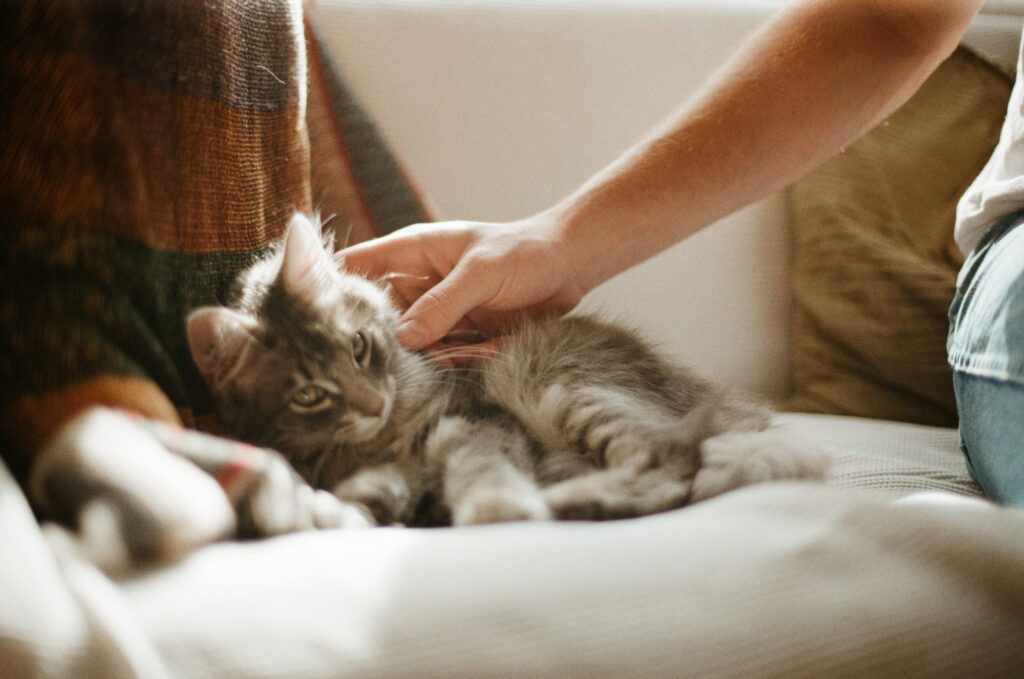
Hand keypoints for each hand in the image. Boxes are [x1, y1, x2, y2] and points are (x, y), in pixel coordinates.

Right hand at [340, 217, 585, 351]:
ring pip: (411, 344)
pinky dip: (457, 363)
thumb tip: (405, 338)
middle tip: (378, 366)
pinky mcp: (461, 336)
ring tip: (435, 368)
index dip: (333, 287)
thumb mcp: (481, 273)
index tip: (317, 317)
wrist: (570, 266)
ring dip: (423, 359)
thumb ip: (444, 304)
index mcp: (413, 252)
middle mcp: (419, 284)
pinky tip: (478, 357)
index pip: (358, 265)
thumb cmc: (524, 252)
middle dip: (381, 340)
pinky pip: (445, 357)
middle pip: (380, 315)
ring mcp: (439, 313)